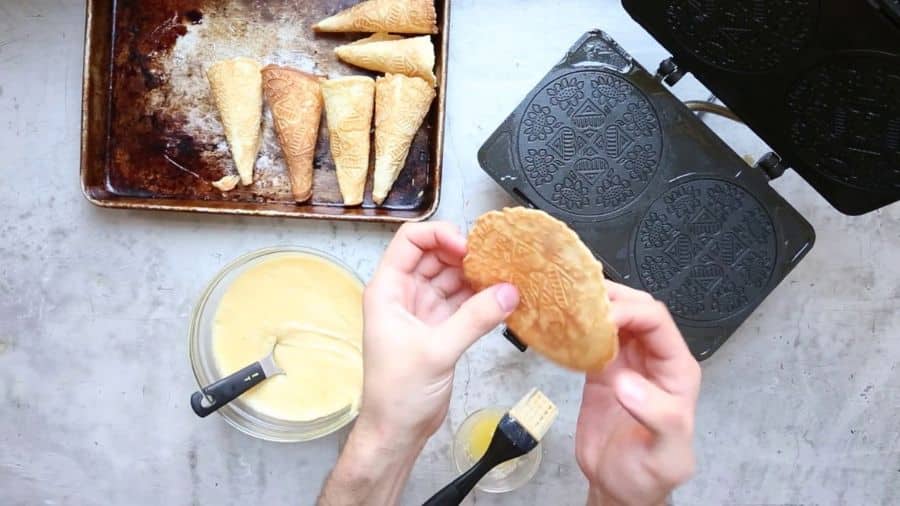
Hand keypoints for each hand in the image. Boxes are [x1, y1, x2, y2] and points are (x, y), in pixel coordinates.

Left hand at [318, 222, 518, 505]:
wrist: (398, 431)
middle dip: (464, 254)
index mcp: (388, 290)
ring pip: (451, 278)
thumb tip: (507, 292)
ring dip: (476, 276)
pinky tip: (501, 298)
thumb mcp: (436, 351)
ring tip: (503, 277)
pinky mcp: (440, 328)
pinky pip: (463, 302)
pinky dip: (481, 299)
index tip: (467, 247)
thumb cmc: (396, 394)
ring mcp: (423, 311)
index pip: (410, 242)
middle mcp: (404, 295)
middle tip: (493, 261)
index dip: (439, 236)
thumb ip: (474, 319)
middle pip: (435, 256)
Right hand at [576, 281, 700, 505]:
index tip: (601, 316)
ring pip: (612, 317)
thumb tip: (628, 381)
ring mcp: (626, 361)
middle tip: (578, 301)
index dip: (630, 310)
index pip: (656, 320)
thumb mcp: (667, 455)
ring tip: (565, 304)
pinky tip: (560, 325)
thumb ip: (659, 418)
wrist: (619, 488)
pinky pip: (591, 337)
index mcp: (676, 369)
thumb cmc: (649, 475)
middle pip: (635, 308)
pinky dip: (576, 327)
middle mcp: (653, 358)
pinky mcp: (601, 370)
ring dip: (591, 307)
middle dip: (609, 298)